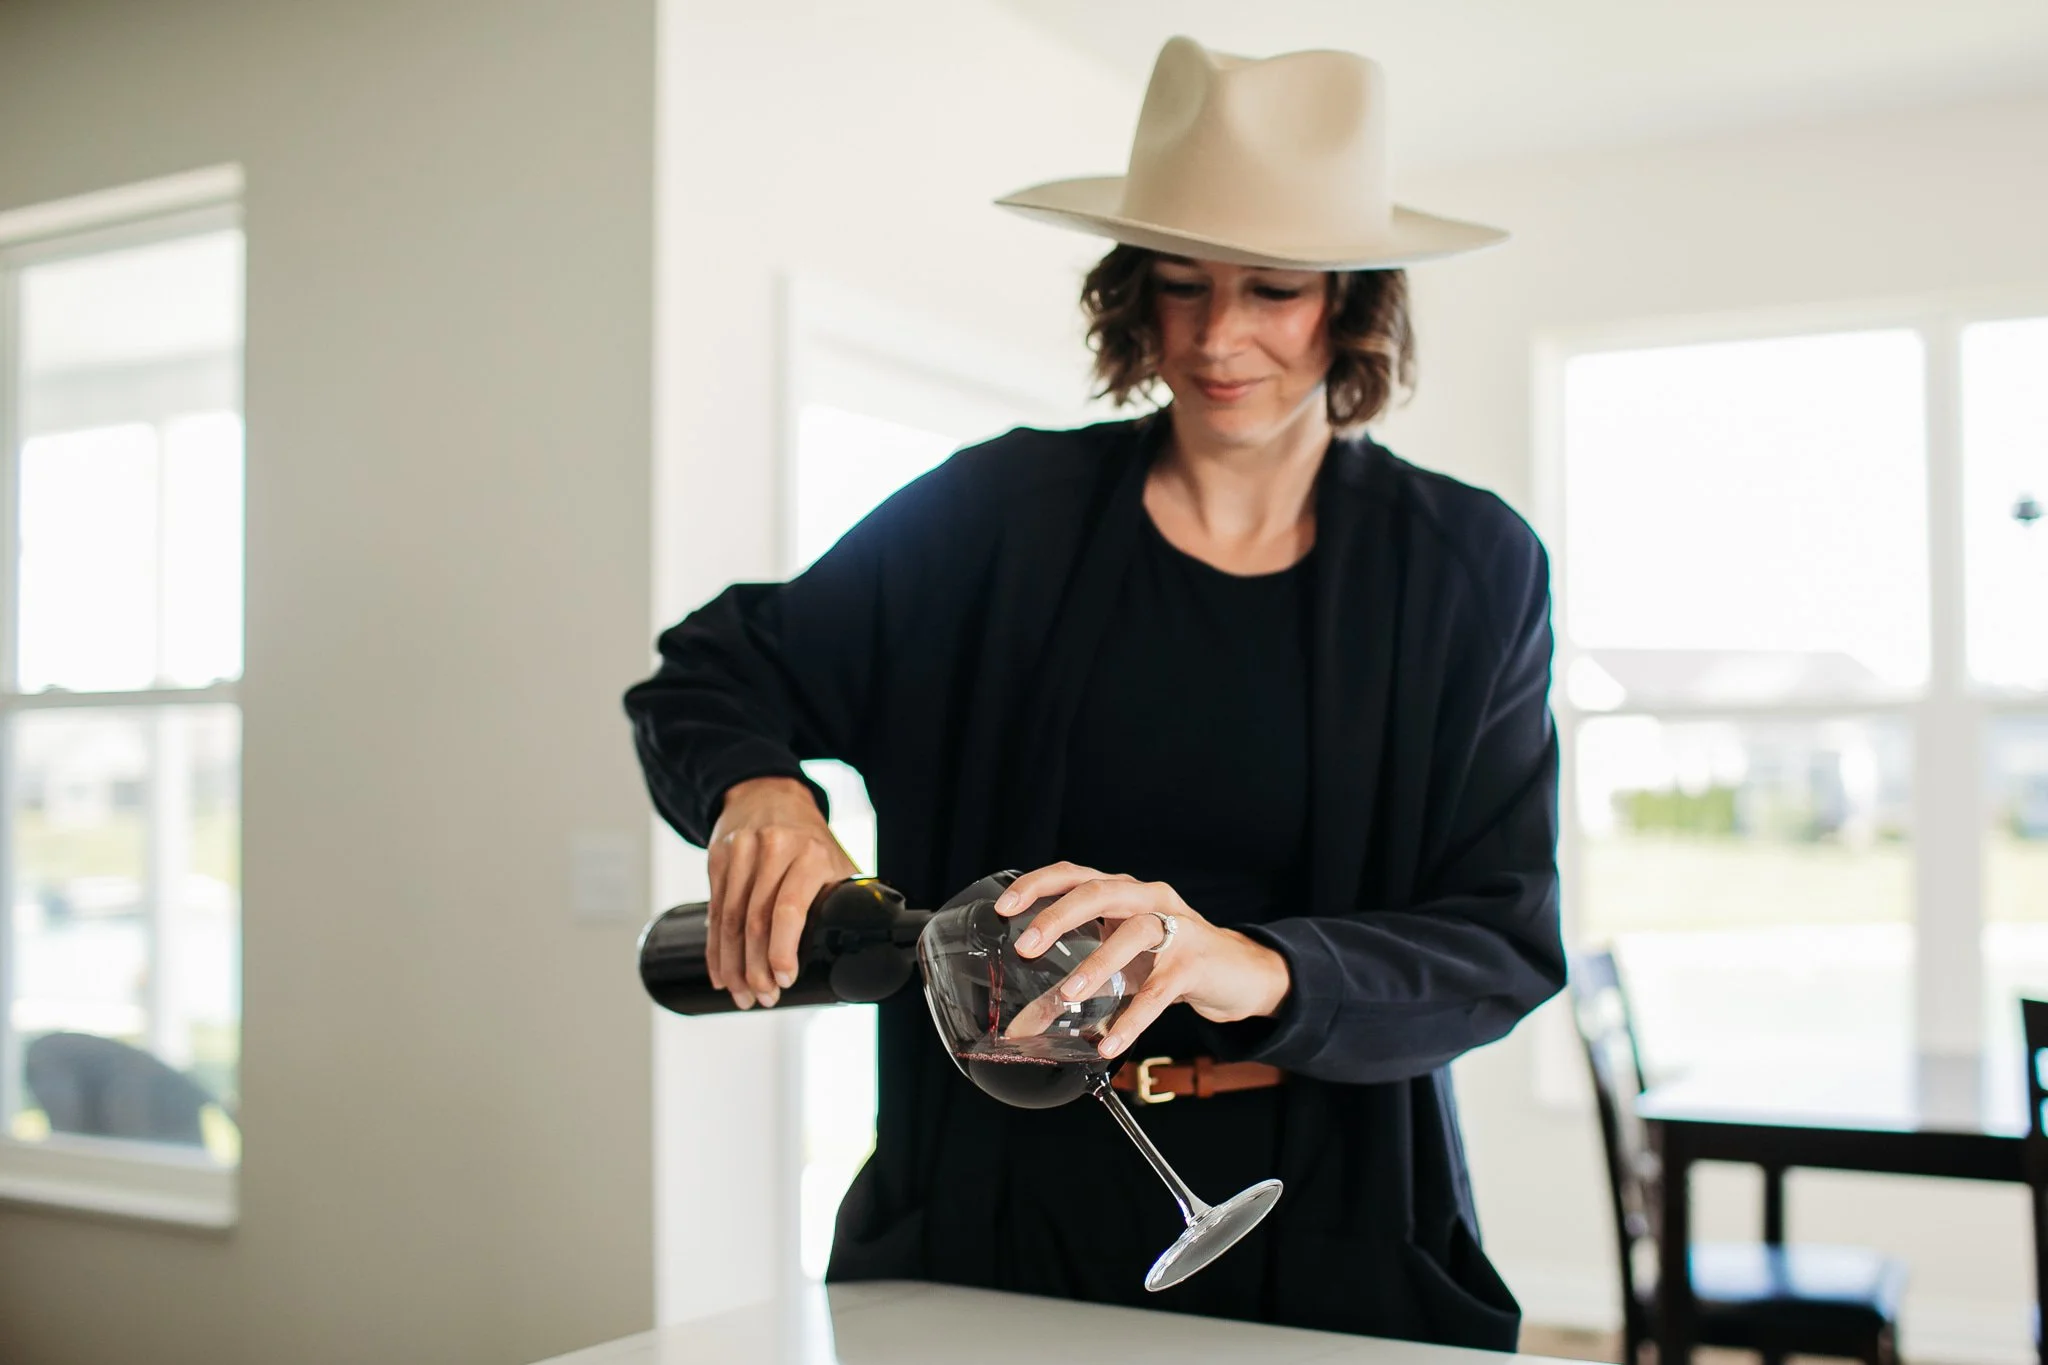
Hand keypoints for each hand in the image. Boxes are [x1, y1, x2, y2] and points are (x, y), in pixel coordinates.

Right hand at [707, 776, 860, 1008]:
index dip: (783, 949)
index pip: (790, 908)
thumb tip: (864, 946)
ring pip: (728, 920)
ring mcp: (741, 851)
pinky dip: (715, 948)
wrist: (768, 794)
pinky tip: (720, 972)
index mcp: (809, 853)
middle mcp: (773, 849)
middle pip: (754, 920)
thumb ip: (844, 897)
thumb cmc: (808, 837)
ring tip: (742, 994)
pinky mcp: (718, 857)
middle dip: (756, 968)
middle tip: (762, 999)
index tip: (784, 980)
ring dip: (733, 965)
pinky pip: (713, 911)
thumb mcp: (835, 859)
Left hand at [994, 862, 1290, 1059]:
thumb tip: (1023, 1024)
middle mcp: (1149, 899)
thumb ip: (1075, 984)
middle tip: (1025, 946)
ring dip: (1096, 965)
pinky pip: (1160, 991)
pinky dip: (1133, 1019)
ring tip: (1067, 996)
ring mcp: (1176, 928)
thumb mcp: (1121, 965)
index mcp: (1124, 892)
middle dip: (1059, 916)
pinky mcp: (1196, 963)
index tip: (1004, 907)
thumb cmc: (1169, 962)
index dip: (1038, 885)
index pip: (1075, 874)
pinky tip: (1111, 1043)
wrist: (1237, 974)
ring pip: (1133, 934)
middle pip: (1100, 892)